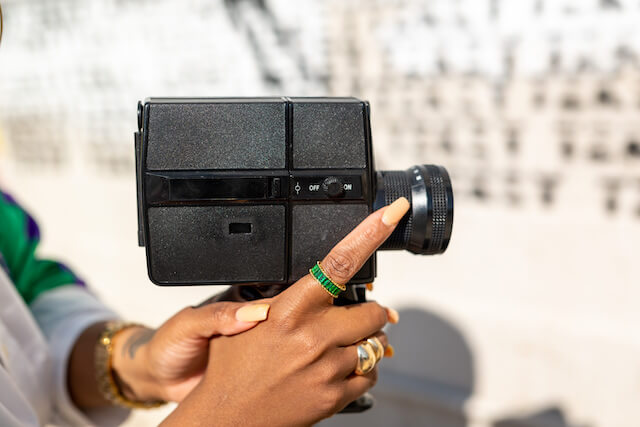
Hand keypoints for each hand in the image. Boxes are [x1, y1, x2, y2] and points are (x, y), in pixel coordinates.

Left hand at [109, 300, 271, 402]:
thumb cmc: (168, 344)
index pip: (272, 304)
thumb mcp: (188, 324)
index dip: (284, 310)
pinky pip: (268, 378)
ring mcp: (253, 353)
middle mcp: (250, 328)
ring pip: (280, 353)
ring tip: (276, 364)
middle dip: (286, 336)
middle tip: (283, 346)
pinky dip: (271, 379)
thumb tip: (257, 311)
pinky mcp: (251, 378)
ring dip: (281, 359)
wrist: (156, 378)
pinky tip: (268, 381)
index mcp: (238, 307)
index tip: (292, 319)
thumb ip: (217, 315)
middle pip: (282, 329)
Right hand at [161, 197, 408, 425]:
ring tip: (334, 349)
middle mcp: (313, 337)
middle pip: (374, 311)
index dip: (369, 233)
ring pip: (375, 346)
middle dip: (371, 313)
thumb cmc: (231, 369)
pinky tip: (336, 370)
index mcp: (290, 310)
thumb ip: (284, 301)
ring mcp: (327, 369)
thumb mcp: (248, 322)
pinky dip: (361, 371)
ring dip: (363, 343)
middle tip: (354, 318)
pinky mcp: (335, 397)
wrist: (226, 418)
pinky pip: (370, 375)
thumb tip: (317, 283)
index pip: (338, 263)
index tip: (392, 212)